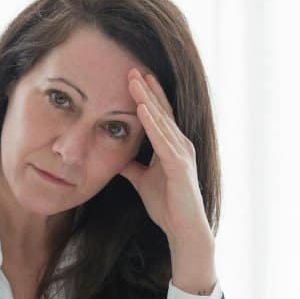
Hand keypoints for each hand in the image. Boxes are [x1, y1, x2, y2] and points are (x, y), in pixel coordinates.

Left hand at [119, 68, 216, 294]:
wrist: (183, 230)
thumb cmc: (167, 206)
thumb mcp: (142, 181)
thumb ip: (132, 166)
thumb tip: (116, 158)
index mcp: (172, 146)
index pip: (159, 115)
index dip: (147, 96)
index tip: (133, 77)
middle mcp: (180, 145)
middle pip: (161, 111)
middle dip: (146, 89)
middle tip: (131, 68)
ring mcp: (182, 154)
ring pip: (162, 121)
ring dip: (148, 99)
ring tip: (134, 80)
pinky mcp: (179, 166)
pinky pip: (163, 140)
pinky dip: (153, 123)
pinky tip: (143, 109)